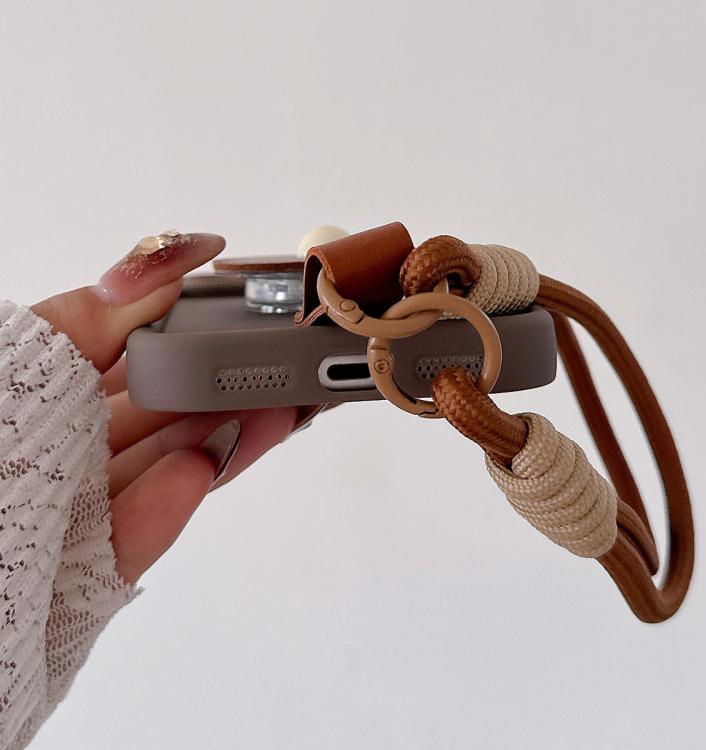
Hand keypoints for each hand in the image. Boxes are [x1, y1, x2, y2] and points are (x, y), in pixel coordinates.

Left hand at [32, 231, 297, 583]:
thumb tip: (154, 265)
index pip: (124, 343)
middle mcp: (61, 447)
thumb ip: (76, 323)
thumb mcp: (11, 375)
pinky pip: (135, 536)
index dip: (180, 315)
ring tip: (277, 406)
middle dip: (225, 380)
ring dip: (225, 435)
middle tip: (276, 357)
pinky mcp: (87, 575)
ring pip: (165, 466)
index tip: (229, 296)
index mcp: (39, 394)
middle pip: (161, 406)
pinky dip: (174, 502)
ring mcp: (78, 510)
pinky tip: (210, 461)